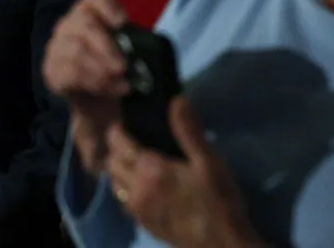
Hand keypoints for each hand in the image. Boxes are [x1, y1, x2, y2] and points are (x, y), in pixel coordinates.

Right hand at [43, 0, 129, 172]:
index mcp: (91, 13)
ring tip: (122, 85)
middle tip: (124, 67)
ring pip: (75, 50)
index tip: (123, 22)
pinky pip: (69, 72)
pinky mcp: (51, 70)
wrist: (101, 106)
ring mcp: (57, 47)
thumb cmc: (118, 72)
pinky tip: (108, 90)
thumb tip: (161, 68)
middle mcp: (70, 24)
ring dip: (102, 69)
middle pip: (84, 23)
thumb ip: (137, 48)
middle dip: (107, 46)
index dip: (107, 5)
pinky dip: (93, 82)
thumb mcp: (132, 55)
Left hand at [106, 98, 263, 247]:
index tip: (123, 122)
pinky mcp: (142, 222)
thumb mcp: (209, 162)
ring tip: (134, 159)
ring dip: (118, 168)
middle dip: (116, 148)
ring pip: (114, 182)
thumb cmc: (218, 201)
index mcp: (150, 170)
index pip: (119, 143)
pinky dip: (125, 187)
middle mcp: (136, 189)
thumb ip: (189, 131)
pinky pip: (122, 199)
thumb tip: (176, 100)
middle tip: (130, 139)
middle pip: (112, 162)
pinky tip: (141, 183)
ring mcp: (137, 209)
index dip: (117, 130)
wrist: (222, 245)